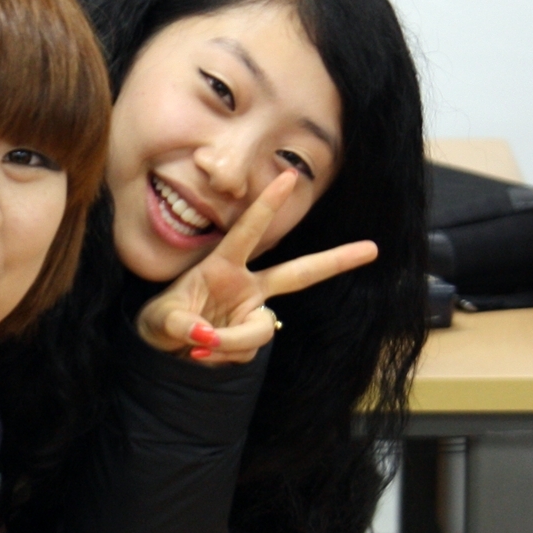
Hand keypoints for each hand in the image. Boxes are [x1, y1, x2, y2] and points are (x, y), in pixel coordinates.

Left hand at [137, 172, 379, 364]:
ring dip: (229, 342)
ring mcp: (253, 312)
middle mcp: (246, 286)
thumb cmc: (161, 319)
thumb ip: (182, 325)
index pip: (248, 233)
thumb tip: (206, 337)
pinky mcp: (251, 337)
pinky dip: (222, 355)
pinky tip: (203, 353)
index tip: (289, 176)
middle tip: (372, 248)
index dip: (267, 206)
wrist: (164, 346)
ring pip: (260, 331)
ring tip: (197, 346)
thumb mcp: (160, 320)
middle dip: (335, 261)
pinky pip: (245, 352)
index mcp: (223, 266)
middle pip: (297, 273)